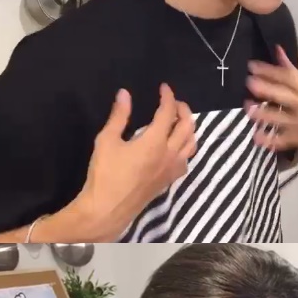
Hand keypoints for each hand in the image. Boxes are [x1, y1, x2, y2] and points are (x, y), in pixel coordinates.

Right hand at [68, 85, 195, 240]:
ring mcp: (172, 169)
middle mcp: (169, 154)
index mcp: (154, 141)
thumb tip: (125, 94)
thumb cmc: (105, 174)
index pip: (168, 112)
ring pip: (192, 144)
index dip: (168, 97)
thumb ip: (119, 116)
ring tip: (179, 121)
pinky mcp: (169, 181)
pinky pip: (186, 160)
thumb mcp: (107, 140)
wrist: (108, 209)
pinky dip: (186, 148)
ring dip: (189, 128)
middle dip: (184, 110)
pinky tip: (176, 147)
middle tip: (174, 102)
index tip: (164, 88)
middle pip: (187, 126)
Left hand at [246, 47, 297, 153]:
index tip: (251, 66)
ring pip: (282, 118)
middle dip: (267, 89)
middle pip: (285, 96)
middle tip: (249, 82)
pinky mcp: (297, 139)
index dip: (270, 71)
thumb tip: (276, 48)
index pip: (288, 77)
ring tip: (248, 108)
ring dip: (265, 113)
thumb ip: (289, 69)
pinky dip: (270, 140)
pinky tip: (257, 137)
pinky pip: (282, 140)